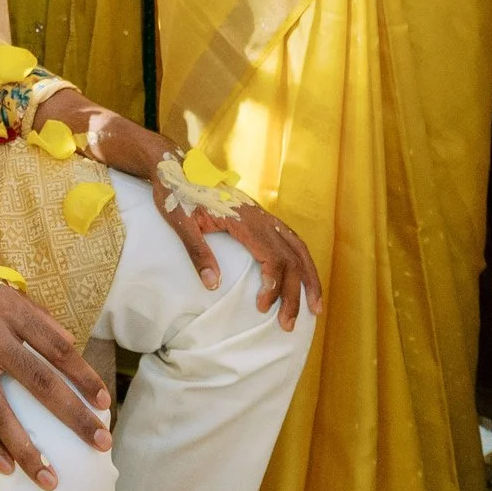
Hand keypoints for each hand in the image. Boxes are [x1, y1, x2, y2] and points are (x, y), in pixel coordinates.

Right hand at [0, 288, 111, 490]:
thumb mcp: (4, 289)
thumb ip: (36, 315)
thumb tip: (69, 342)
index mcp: (13, 313)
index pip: (58, 348)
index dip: (83, 376)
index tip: (104, 402)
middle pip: (40, 383)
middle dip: (73, 417)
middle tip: (100, 444)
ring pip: (1, 412)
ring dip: (27, 448)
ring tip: (49, 478)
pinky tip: (5, 466)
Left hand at [150, 165, 321, 332]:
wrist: (176, 166)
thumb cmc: (175, 194)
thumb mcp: (179, 222)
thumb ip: (197, 251)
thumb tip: (213, 286)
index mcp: (244, 218)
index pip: (272, 256)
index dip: (274, 285)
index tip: (263, 307)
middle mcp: (261, 217)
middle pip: (291, 257)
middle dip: (295, 293)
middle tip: (288, 325)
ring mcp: (264, 215)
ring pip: (299, 248)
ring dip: (309, 279)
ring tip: (316, 309)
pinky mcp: (261, 217)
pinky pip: (291, 240)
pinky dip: (303, 262)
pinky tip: (304, 279)